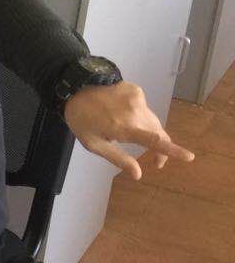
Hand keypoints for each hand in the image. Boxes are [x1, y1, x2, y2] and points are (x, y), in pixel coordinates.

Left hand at [62, 81, 193, 178]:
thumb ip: (118, 158)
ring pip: (152, 120)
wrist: (74, 88)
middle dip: (160, 147)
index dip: (172, 150)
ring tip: (124, 131)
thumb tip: (138, 174)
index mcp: (124, 128)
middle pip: (158, 132)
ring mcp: (137, 98)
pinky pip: (143, 108)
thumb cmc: (81, 120)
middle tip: (155, 161)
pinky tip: (121, 114)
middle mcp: (135, 112)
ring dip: (147, 130)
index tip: (188, 156)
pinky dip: (138, 115)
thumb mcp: (94, 144)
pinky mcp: (136, 90)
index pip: (153, 140)